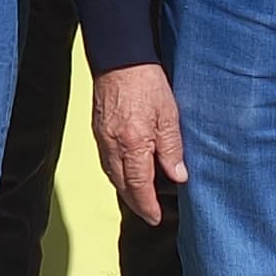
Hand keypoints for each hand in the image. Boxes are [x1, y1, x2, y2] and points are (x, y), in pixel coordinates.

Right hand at [90, 63, 185, 222]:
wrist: (120, 58)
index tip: (155, 217)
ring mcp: (102, 138)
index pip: (139, 185)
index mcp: (133, 144)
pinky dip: (116, 173)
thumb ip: (172, 148)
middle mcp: (113, 145)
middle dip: (135, 203)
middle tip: (149, 213)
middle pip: (122, 185)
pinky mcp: (98, 129)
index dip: (147, 205)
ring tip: (139, 197)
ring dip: (125, 190)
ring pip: (111, 174)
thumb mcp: (169, 115)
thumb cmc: (146, 82)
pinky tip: (125, 172)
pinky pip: (106, 160)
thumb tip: (178, 176)